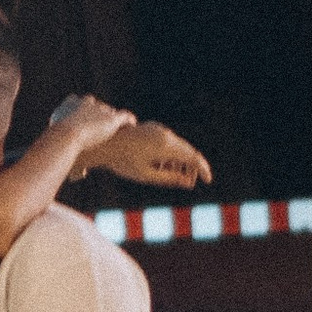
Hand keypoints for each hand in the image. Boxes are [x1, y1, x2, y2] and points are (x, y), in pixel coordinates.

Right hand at [41, 93, 133, 167]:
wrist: (67, 136)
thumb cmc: (57, 141)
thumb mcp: (56, 143)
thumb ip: (64, 150)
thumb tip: (76, 172)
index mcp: (70, 104)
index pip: (78, 101)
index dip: (82, 111)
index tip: (83, 119)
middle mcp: (86, 103)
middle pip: (96, 107)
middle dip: (99, 115)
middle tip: (102, 127)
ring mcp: (100, 109)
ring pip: (110, 112)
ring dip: (112, 120)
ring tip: (120, 128)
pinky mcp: (112, 118)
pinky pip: (124, 116)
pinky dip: (128, 120)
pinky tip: (132, 124)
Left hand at [88, 117, 211, 189]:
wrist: (103, 144)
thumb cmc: (123, 162)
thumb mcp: (147, 175)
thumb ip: (170, 178)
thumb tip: (188, 182)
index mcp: (166, 145)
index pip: (193, 156)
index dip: (202, 169)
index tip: (208, 181)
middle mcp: (165, 134)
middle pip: (187, 150)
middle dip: (192, 167)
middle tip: (190, 182)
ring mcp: (158, 129)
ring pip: (178, 145)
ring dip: (180, 161)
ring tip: (177, 177)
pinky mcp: (151, 128)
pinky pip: (168, 141)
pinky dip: (171, 154)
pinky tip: (164, 166)